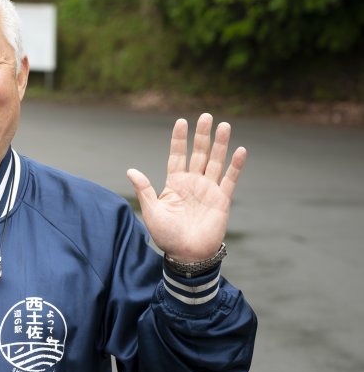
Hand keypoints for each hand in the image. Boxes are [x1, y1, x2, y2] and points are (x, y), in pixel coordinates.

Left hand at [126, 113, 245, 260]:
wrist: (187, 255)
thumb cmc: (167, 236)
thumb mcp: (152, 211)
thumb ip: (145, 189)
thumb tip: (131, 170)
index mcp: (175, 183)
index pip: (177, 156)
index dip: (179, 139)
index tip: (181, 121)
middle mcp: (193, 183)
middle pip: (198, 153)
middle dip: (202, 135)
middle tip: (205, 116)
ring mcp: (209, 190)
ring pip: (216, 161)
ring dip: (220, 144)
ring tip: (224, 125)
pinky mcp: (222, 200)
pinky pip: (230, 179)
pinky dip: (236, 166)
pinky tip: (240, 150)